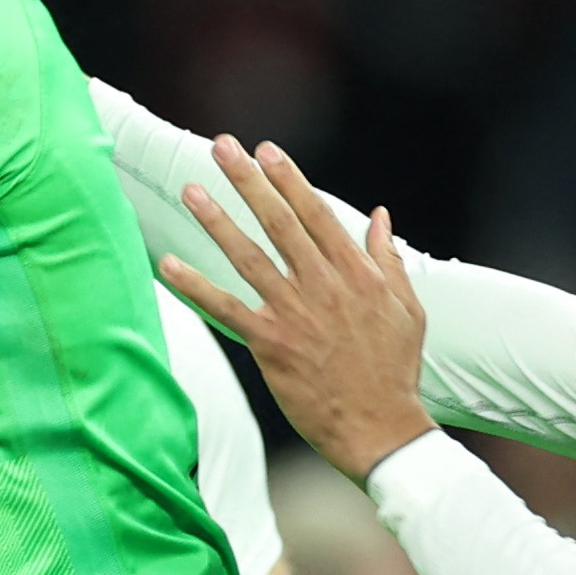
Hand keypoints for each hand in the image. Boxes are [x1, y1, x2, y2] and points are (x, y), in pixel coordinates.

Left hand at [156, 139, 433, 474]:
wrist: (381, 427)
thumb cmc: (395, 370)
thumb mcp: (407, 308)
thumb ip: (389, 259)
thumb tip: (380, 217)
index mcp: (355, 272)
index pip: (315, 213)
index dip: (288, 179)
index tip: (266, 150)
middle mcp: (323, 285)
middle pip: (278, 222)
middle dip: (248, 181)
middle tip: (222, 147)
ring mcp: (295, 313)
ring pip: (248, 256)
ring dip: (217, 220)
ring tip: (190, 189)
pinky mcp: (272, 344)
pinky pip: (226, 309)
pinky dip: (196, 286)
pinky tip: (168, 265)